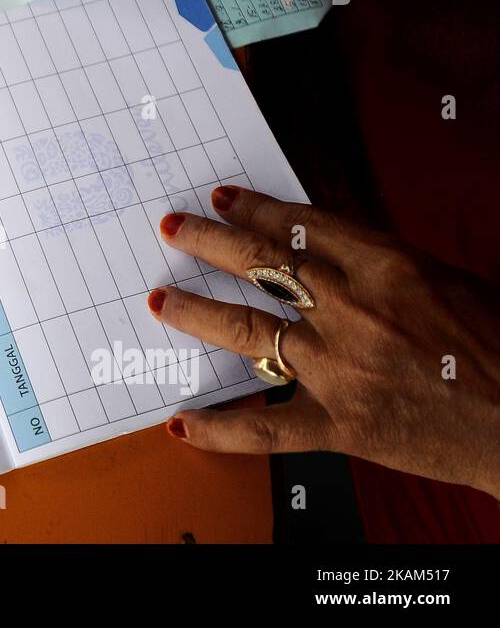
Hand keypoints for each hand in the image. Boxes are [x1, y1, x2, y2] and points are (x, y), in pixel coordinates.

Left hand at [151, 186, 499, 498]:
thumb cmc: (497, 346)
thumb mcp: (443, 281)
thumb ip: (378, 266)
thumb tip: (314, 246)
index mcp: (389, 267)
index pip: (299, 228)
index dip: (253, 209)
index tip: (220, 198)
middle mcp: (357, 312)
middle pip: (262, 265)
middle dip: (209, 242)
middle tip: (172, 227)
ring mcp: (343, 370)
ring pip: (248, 332)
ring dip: (196, 312)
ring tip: (160, 300)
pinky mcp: (342, 425)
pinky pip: (267, 426)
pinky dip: (220, 428)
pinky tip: (181, 422)